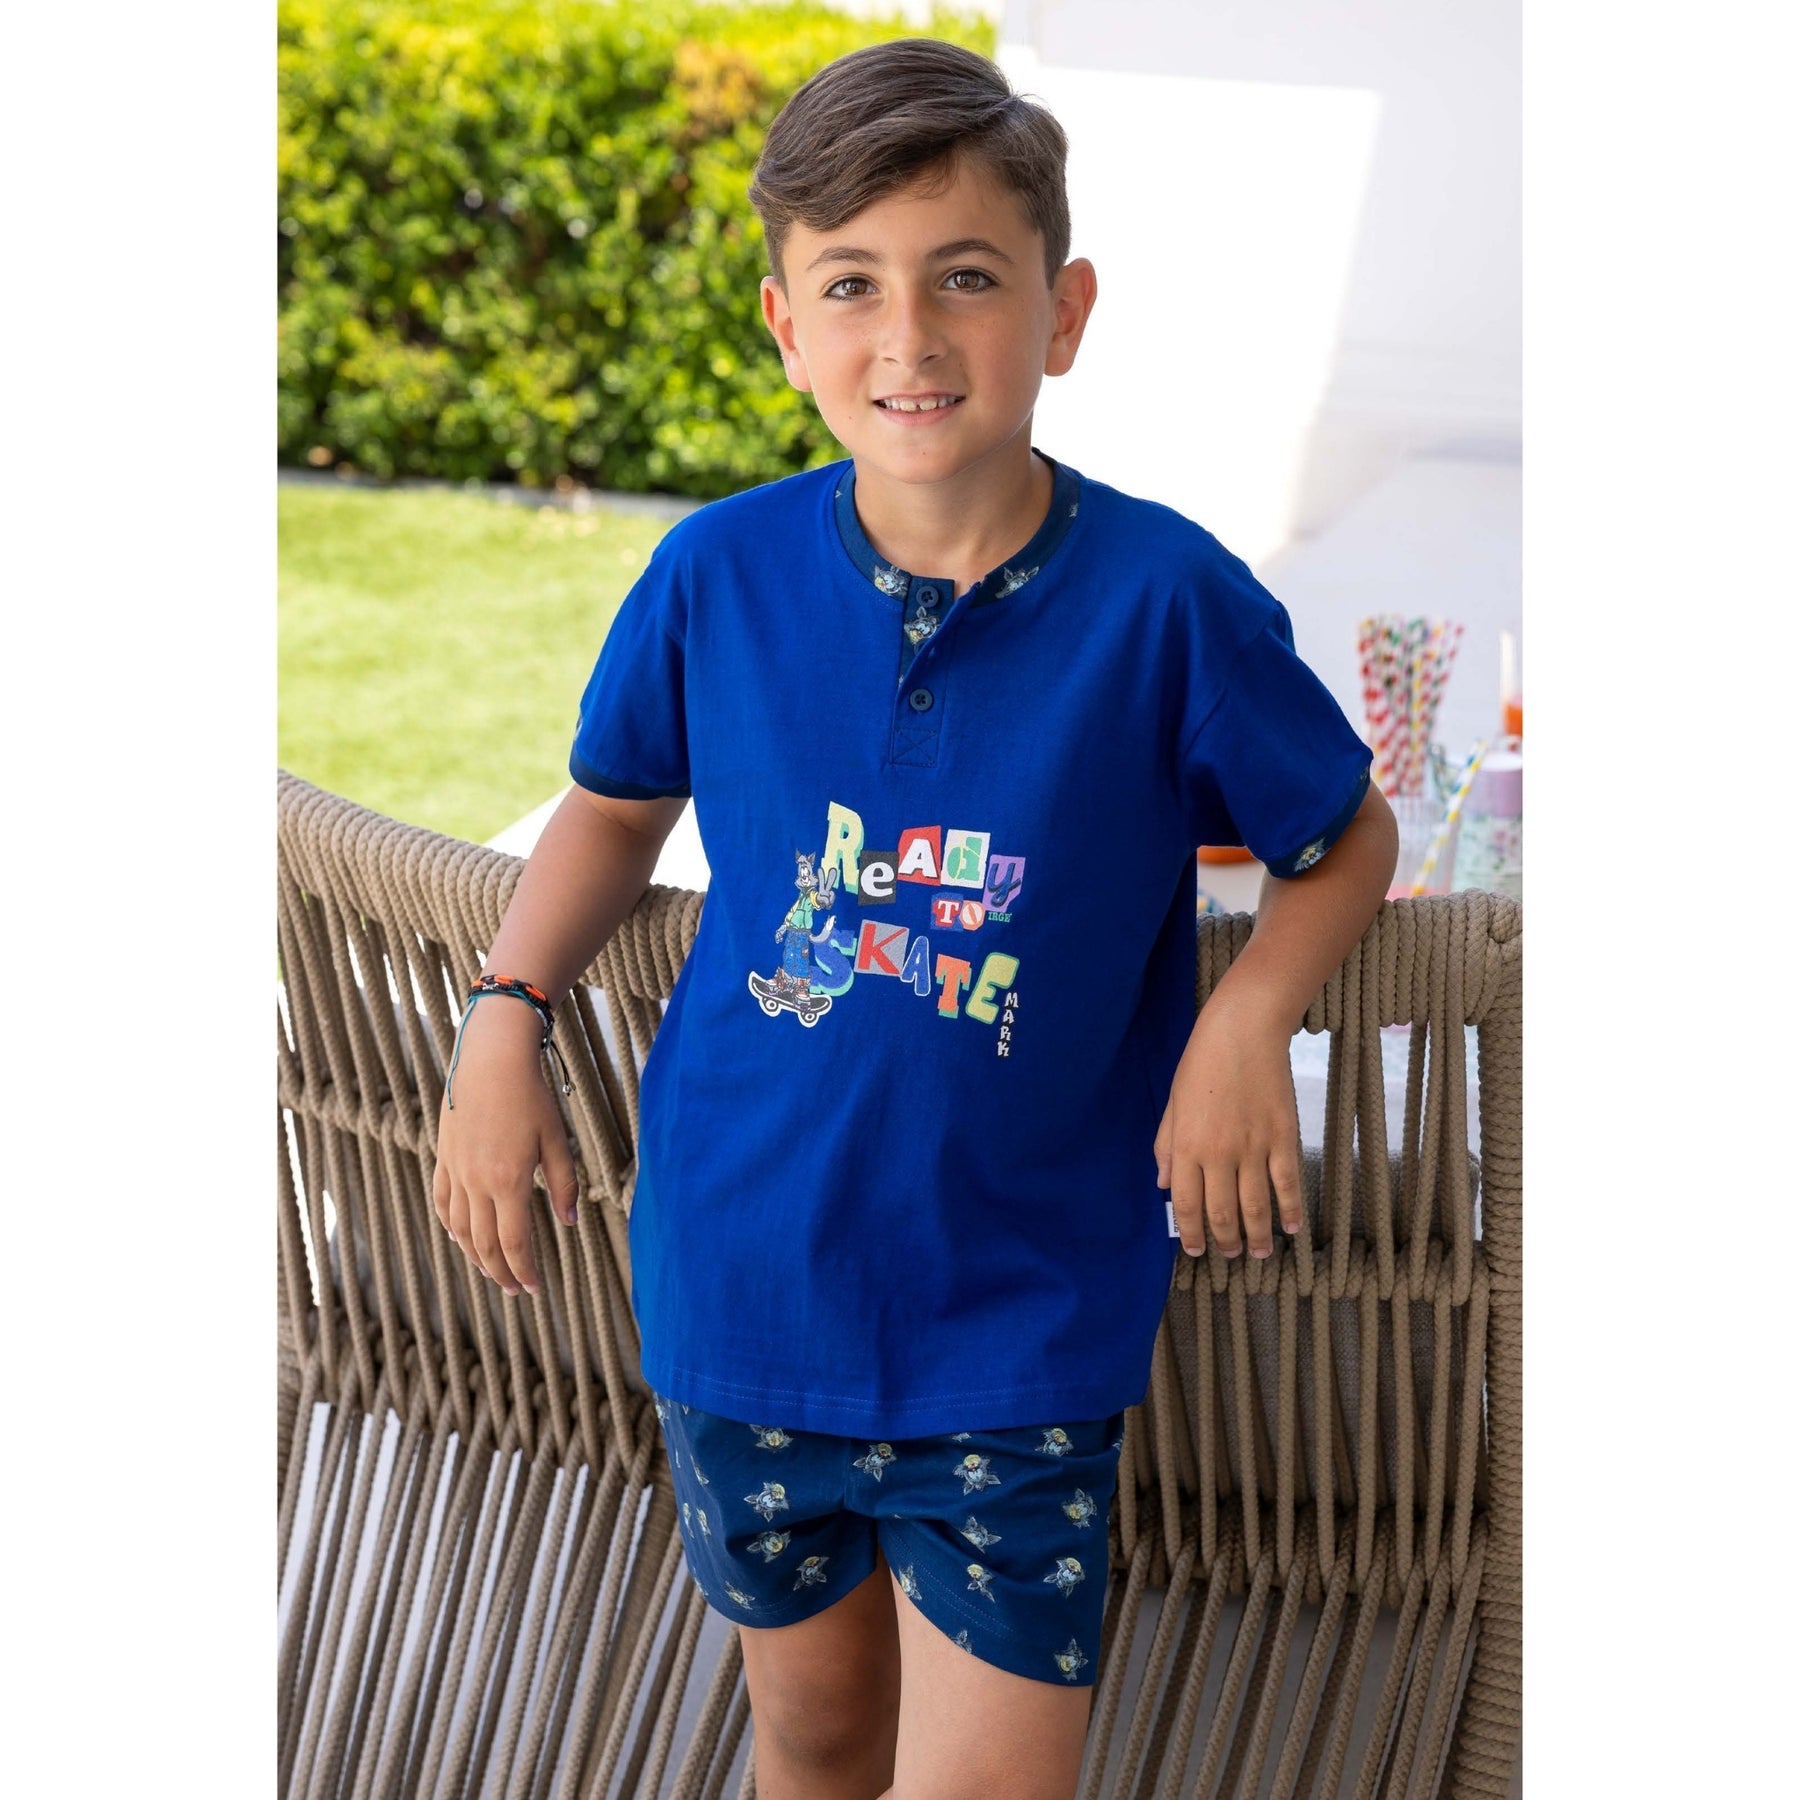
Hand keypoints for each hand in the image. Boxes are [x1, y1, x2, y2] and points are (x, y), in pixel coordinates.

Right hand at [432, 997, 579, 1295]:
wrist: (490, 1059)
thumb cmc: (531, 1095)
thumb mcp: (556, 1140)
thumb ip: (564, 1184)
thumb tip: (570, 1223)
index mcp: (509, 1181)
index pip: (515, 1243)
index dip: (525, 1271)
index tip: (536, 1289)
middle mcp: (477, 1182)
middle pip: (484, 1245)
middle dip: (502, 1273)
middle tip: (517, 1290)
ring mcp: (456, 1171)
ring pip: (459, 1230)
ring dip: (475, 1257)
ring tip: (492, 1271)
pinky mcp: (444, 1158)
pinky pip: (442, 1203)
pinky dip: (451, 1226)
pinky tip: (459, 1236)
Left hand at [1153, 989, 1303, 1259]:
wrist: (1243, 1032)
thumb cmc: (1201, 1064)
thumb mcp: (1174, 1104)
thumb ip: (1167, 1146)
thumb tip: (1163, 1185)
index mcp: (1188, 1147)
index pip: (1187, 1205)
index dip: (1190, 1233)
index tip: (1196, 1250)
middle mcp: (1219, 1154)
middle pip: (1222, 1213)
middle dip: (1226, 1240)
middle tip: (1231, 1254)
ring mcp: (1254, 1148)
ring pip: (1256, 1206)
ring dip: (1257, 1235)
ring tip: (1258, 1253)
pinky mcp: (1283, 1138)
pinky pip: (1287, 1184)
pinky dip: (1290, 1210)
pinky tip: (1290, 1228)